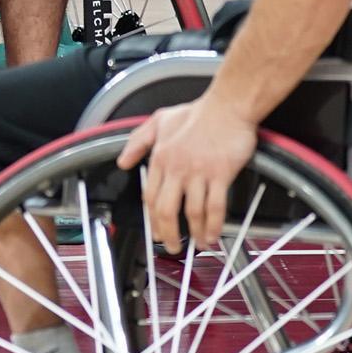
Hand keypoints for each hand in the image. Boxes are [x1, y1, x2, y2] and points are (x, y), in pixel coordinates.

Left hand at [116, 92, 264, 250]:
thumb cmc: (198, 112)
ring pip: (192, 213)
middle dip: (168, 234)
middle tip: (172, 246)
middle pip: (166, 210)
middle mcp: (177, 168)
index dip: (152, 219)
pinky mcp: (220, 175)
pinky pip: (215, 207)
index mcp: (161, 158)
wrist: (228, 106)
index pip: (151, 196)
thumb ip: (138, 141)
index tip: (155, 231)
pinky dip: (213, 225)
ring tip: (198, 244)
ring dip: (195, 233)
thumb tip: (123, 162)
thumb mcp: (159, 121)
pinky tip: (213, 234)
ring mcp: (199, 173)